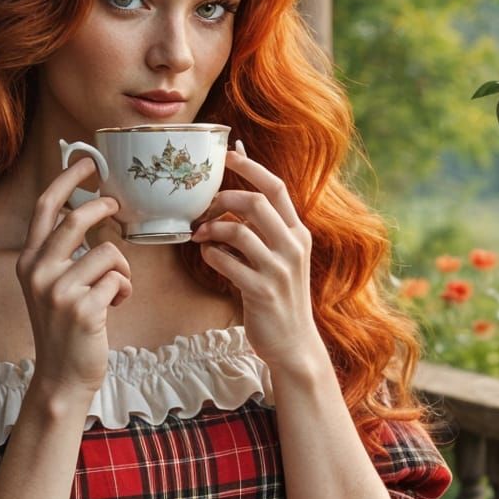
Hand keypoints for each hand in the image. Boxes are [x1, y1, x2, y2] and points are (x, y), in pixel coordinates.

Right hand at [16, 156, 131, 399]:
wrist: (61, 377)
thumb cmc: (65, 329)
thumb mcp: (52, 286)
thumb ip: (63, 254)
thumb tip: (91, 212)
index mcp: (30, 262)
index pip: (46, 207)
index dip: (68, 178)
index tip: (88, 160)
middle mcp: (38, 271)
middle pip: (76, 218)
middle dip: (102, 207)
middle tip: (117, 207)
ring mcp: (58, 291)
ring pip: (108, 252)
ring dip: (122, 268)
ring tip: (115, 288)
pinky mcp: (82, 309)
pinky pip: (119, 279)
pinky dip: (124, 290)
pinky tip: (115, 306)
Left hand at [190, 145, 325, 375]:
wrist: (293, 343)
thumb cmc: (279, 296)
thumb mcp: (281, 257)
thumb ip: (265, 229)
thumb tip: (238, 199)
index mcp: (299, 233)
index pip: (276, 188)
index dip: (250, 168)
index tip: (227, 155)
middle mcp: (293, 247)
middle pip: (255, 203)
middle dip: (223, 200)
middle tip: (203, 209)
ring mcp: (279, 270)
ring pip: (239, 231)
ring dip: (212, 229)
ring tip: (199, 235)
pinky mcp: (261, 291)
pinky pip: (227, 262)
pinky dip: (210, 255)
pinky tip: (207, 256)